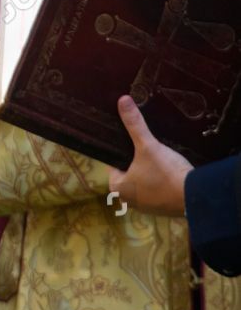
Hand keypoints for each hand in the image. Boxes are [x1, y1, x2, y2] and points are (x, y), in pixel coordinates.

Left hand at [109, 94, 192, 216]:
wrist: (196, 196)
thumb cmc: (165, 172)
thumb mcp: (148, 145)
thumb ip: (134, 124)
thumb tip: (122, 100)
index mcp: (117, 187)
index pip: (114, 163)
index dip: (124, 151)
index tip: (134, 143)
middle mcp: (127, 200)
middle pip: (130, 171)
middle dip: (139, 161)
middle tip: (150, 149)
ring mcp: (145, 207)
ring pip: (144, 181)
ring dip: (151, 172)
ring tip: (160, 159)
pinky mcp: (162, 209)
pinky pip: (157, 190)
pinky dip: (162, 181)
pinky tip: (169, 171)